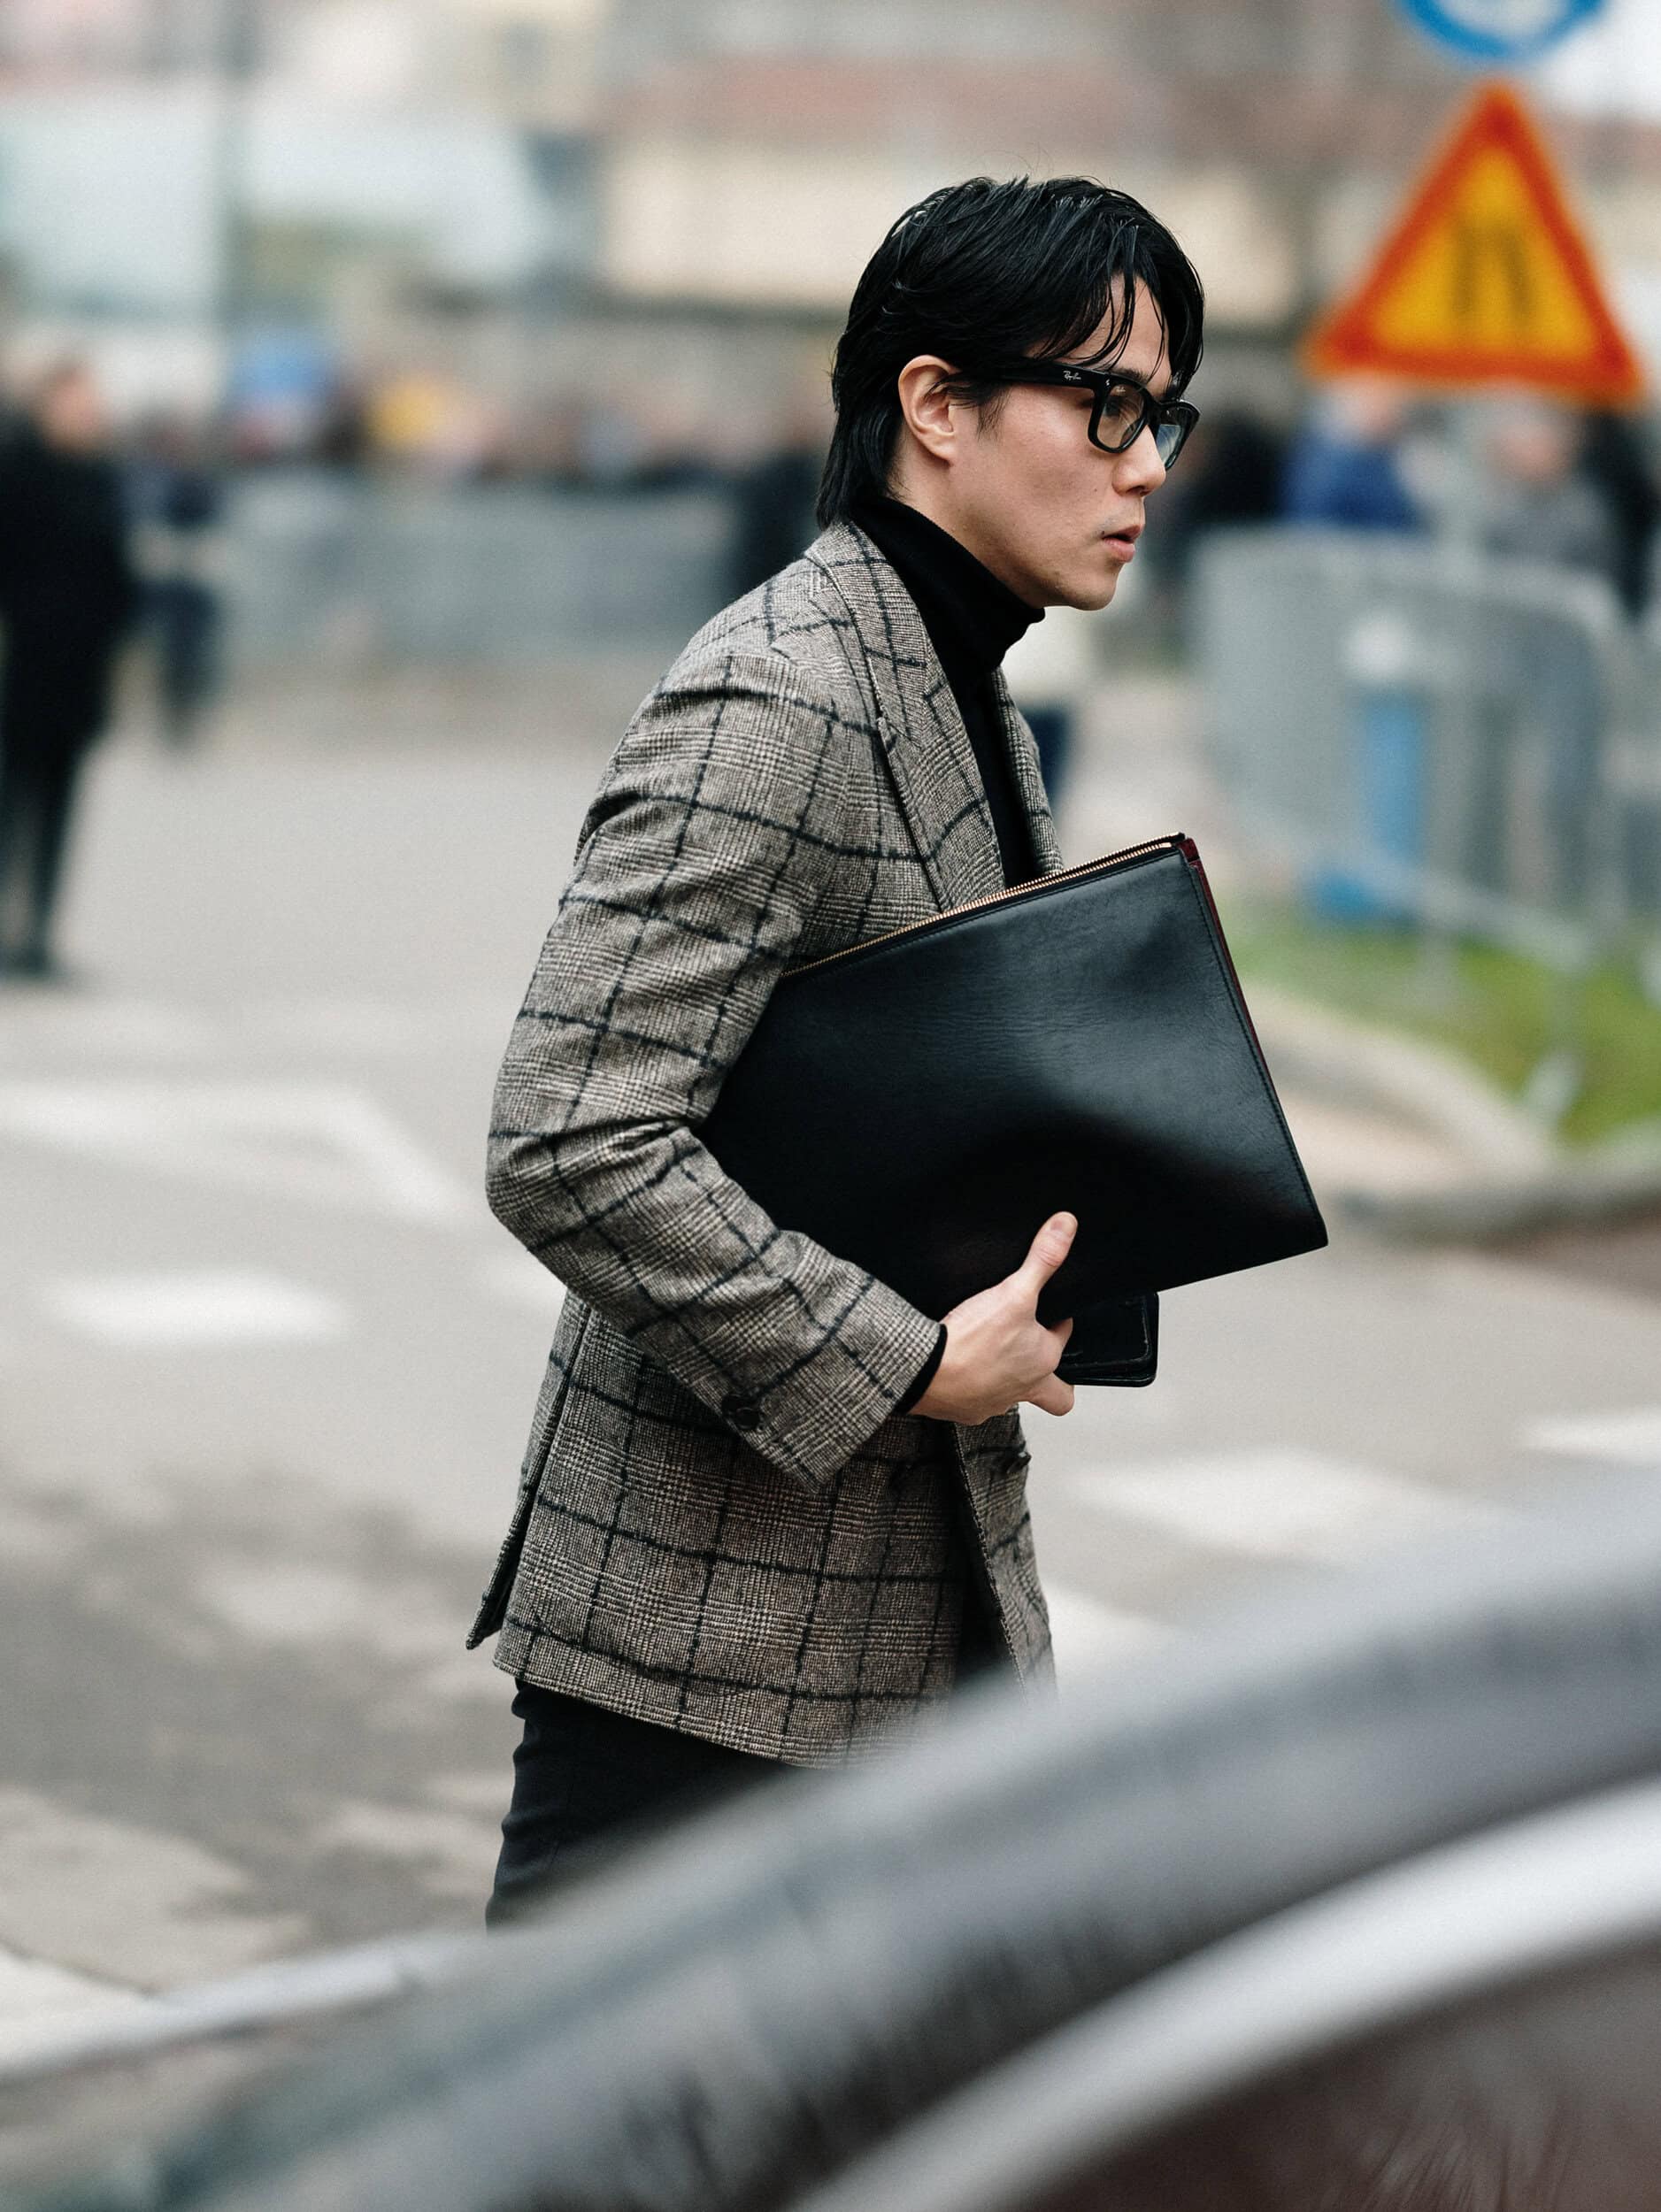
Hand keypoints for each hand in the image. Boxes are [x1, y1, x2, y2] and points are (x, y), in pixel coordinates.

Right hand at [912, 1212, 1076, 1425]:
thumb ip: (1042, 1260)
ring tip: (989, 1355)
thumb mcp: (1014, 1292)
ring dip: (1006, 1378)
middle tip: (1036, 1356)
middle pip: (1056, 1395)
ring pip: (1013, 1397)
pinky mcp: (965, 1411)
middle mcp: (1023, 1388)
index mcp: (1043, 1361)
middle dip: (1054, 1381)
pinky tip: (959, 1369)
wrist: (924, 1371)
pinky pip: (976, 1403)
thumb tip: (1065, 1228)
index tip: (1045, 1310)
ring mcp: (994, 1404)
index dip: (1057, 1321)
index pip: (1064, 1338)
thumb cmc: (970, 1342)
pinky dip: (970, 1387)